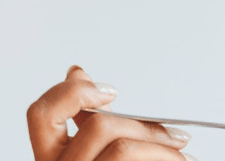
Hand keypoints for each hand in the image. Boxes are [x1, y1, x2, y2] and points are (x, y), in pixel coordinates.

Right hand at [27, 65, 196, 160]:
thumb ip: (88, 121)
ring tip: (183, 155)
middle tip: (177, 136)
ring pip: (121, 149)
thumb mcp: (100, 152)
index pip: (41, 115)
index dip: (72, 93)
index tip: (111, 91)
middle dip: (146, 126)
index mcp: (53, 160)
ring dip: (163, 147)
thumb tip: (77, 72)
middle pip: (97, 128)